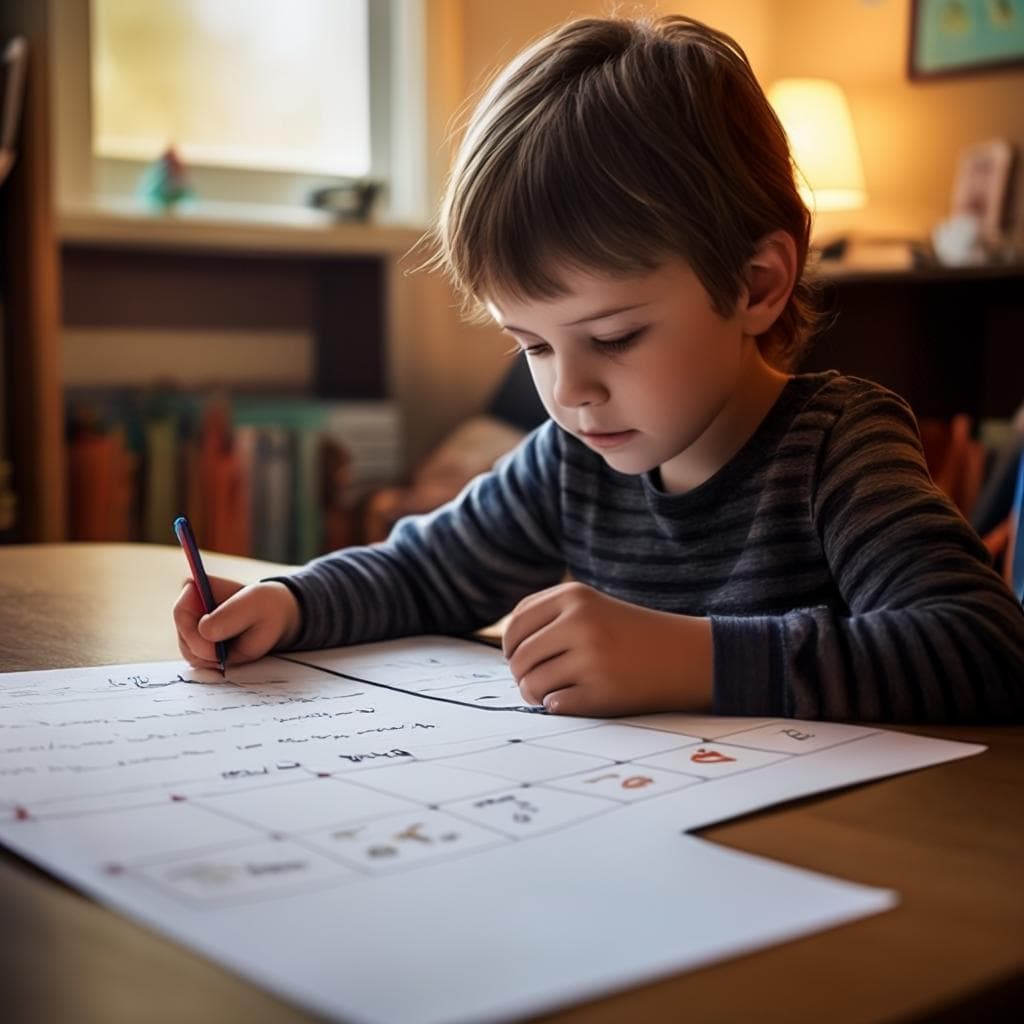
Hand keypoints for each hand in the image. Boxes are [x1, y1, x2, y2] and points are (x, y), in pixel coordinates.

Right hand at [173, 577, 301, 669]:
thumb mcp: (254, 606)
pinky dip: (214, 665)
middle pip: (183, 637)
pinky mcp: (198, 646)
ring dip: (211, 659)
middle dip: (205, 651)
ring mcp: (192, 629)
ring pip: (189, 653)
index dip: (193, 633)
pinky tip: (230, 656)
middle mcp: (190, 609)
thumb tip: (204, 631)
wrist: (274, 621)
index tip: (215, 646)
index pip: (180, 612)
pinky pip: (199, 662)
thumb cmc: (265, 607)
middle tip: (226, 654)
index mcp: (198, 589)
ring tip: (234, 650)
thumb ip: (230, 617)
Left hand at [502, 581, 712, 715]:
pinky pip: (553, 705)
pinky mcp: (601, 691)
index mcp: (574, 597)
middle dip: (522, 674)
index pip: (516, 624)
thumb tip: (506, 650)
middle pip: (518, 657)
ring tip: (554, 691)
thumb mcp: (591, 608)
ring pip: (531, 684)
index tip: (519, 656)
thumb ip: (548, 618)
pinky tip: (578, 699)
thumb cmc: (630, 635)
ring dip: (535, 694)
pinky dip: (559, 706)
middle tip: (537, 681)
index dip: (510, 646)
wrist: (685, 656)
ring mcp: (590, 658)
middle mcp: (580, 622)